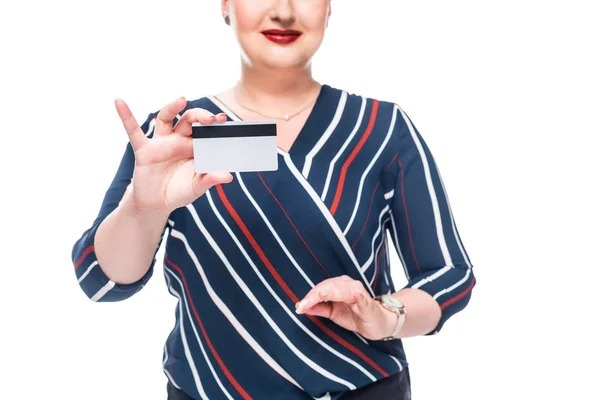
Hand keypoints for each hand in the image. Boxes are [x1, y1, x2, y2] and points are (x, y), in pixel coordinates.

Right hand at [114, 97, 232, 214]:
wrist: (157, 204)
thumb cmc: (179, 191)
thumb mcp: (196, 187)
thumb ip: (210, 180)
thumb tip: (228, 177)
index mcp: (195, 147)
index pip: (205, 130)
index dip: (213, 123)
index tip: (223, 119)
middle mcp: (178, 140)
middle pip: (188, 120)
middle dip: (199, 116)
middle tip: (210, 118)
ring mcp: (161, 143)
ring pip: (166, 118)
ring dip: (172, 107)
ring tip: (181, 100)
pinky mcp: (144, 150)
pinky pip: (133, 131)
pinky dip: (126, 116)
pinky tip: (119, 102)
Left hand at [295, 276, 397, 340]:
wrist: (379, 324)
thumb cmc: (357, 316)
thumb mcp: (333, 314)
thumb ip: (319, 308)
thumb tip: (301, 307)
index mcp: (338, 286)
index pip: (320, 288)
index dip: (308, 297)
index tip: (298, 307)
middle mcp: (347, 284)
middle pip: (325, 286)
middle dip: (312, 296)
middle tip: (301, 306)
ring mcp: (356, 291)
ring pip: (337, 287)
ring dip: (323, 293)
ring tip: (311, 300)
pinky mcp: (365, 299)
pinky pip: (353, 294)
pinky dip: (343, 293)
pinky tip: (333, 296)